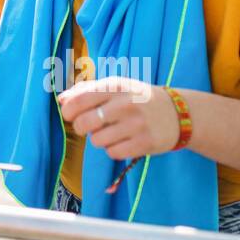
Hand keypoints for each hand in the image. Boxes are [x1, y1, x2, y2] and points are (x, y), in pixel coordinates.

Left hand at [56, 77, 181, 160]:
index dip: (69, 110)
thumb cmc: (138, 98)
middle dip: (81, 128)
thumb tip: (61, 100)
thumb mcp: (117, 87)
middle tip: (87, 127)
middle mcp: (126, 104)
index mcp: (117, 86)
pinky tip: (123, 141)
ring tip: (111, 132)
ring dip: (99, 139)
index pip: (81, 99)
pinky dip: (113, 150)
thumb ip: (87, 90)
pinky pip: (113, 153)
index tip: (69, 115)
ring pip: (97, 141)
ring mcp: (136, 125)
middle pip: (85, 123)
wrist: (178, 113)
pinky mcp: (145, 143)